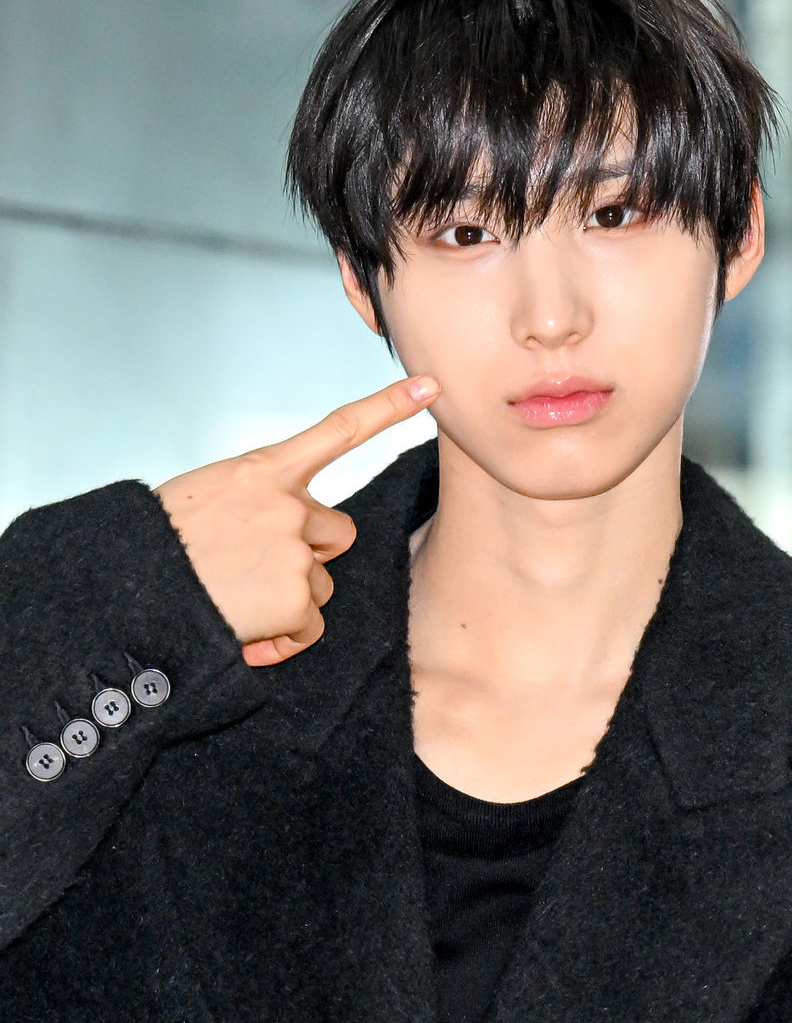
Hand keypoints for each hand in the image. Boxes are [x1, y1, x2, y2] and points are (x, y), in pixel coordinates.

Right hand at [154, 374, 439, 665]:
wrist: (131, 585)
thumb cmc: (163, 543)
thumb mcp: (210, 496)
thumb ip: (259, 502)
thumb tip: (293, 544)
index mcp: (264, 469)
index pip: (340, 430)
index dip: (389, 406)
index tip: (430, 384)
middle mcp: (288, 503)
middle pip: (337, 532)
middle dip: (310, 553)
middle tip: (253, 565)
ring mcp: (296, 549)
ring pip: (322, 582)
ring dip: (289, 597)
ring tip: (236, 596)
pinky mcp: (297, 597)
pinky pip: (309, 627)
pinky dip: (281, 637)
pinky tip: (244, 628)